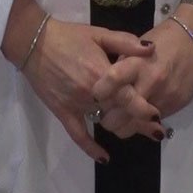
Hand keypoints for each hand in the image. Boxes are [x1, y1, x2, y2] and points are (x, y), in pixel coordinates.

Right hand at [21, 18, 158, 160]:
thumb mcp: (101, 35)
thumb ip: (126, 43)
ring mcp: (76, 104)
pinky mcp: (62, 111)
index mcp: (102, 73)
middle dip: (140, 122)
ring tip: (143, 136)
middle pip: (120, 112)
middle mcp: (91, 93)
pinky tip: (104, 158)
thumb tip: (152, 49)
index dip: (144, 108)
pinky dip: (89, 147)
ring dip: (123, 129)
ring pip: (104, 122)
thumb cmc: (70, 37)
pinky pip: (76, 133)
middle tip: (158, 131)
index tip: (158, 116)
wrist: (34, 43)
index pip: (128, 96)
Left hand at [92, 4, 192, 135]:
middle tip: (106, 115)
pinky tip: (142, 113)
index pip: (111, 83)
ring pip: (136, 125)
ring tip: (123, 117)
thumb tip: (104, 91)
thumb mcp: (135, 47)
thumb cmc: (161, 40)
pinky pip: (153, 122)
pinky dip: (144, 121)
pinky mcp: (177, 104)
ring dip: (125, 125)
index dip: (98, 93)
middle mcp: (152, 81)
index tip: (96, 96)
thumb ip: (119, 68)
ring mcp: (166, 95)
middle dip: (107, 119)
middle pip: (120, 114)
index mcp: (138, 63)